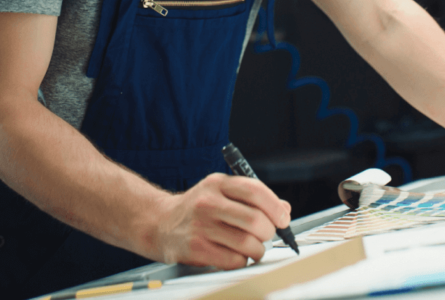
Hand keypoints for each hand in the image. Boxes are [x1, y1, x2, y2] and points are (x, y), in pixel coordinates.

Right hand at [151, 173, 291, 269]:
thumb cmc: (197, 209)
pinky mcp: (196, 248)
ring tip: (252, 248)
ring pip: (247, 243)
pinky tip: (235, 255)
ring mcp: (201, 226)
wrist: (160, 223)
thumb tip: (284, 208)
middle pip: (255, 220)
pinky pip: (233, 260)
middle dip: (268, 232)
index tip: (283, 219)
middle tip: (265, 235)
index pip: (255, 190)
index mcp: (217, 183)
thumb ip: (251, 199)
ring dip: (257, 250)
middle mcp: (208, 202)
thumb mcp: (221, 193)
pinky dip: (241, 260)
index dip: (275, 207)